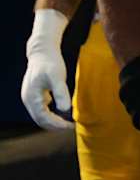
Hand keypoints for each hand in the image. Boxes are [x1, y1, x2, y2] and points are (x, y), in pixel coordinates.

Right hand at [21, 8, 72, 130]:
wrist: (42, 52)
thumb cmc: (51, 62)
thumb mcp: (58, 77)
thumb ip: (61, 93)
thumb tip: (66, 110)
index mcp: (32, 97)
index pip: (43, 118)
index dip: (57, 124)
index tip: (70, 126)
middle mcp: (28, 100)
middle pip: (40, 120)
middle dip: (55, 126)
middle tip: (71, 127)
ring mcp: (29, 98)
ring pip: (39, 116)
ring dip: (52, 121)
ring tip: (68, 123)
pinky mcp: (33, 95)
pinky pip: (40, 110)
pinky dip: (50, 115)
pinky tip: (62, 114)